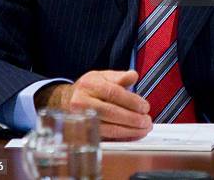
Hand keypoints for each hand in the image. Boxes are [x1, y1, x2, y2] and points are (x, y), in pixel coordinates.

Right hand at [34, 69, 151, 139]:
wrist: (66, 100)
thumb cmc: (89, 87)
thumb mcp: (102, 76)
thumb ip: (119, 77)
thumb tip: (134, 75)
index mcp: (89, 84)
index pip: (114, 93)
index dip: (132, 101)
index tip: (145, 107)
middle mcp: (83, 101)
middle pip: (111, 112)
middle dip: (133, 118)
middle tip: (147, 121)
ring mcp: (82, 118)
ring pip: (109, 127)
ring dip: (130, 130)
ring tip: (144, 129)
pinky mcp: (83, 132)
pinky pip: (105, 136)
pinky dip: (121, 137)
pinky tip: (132, 134)